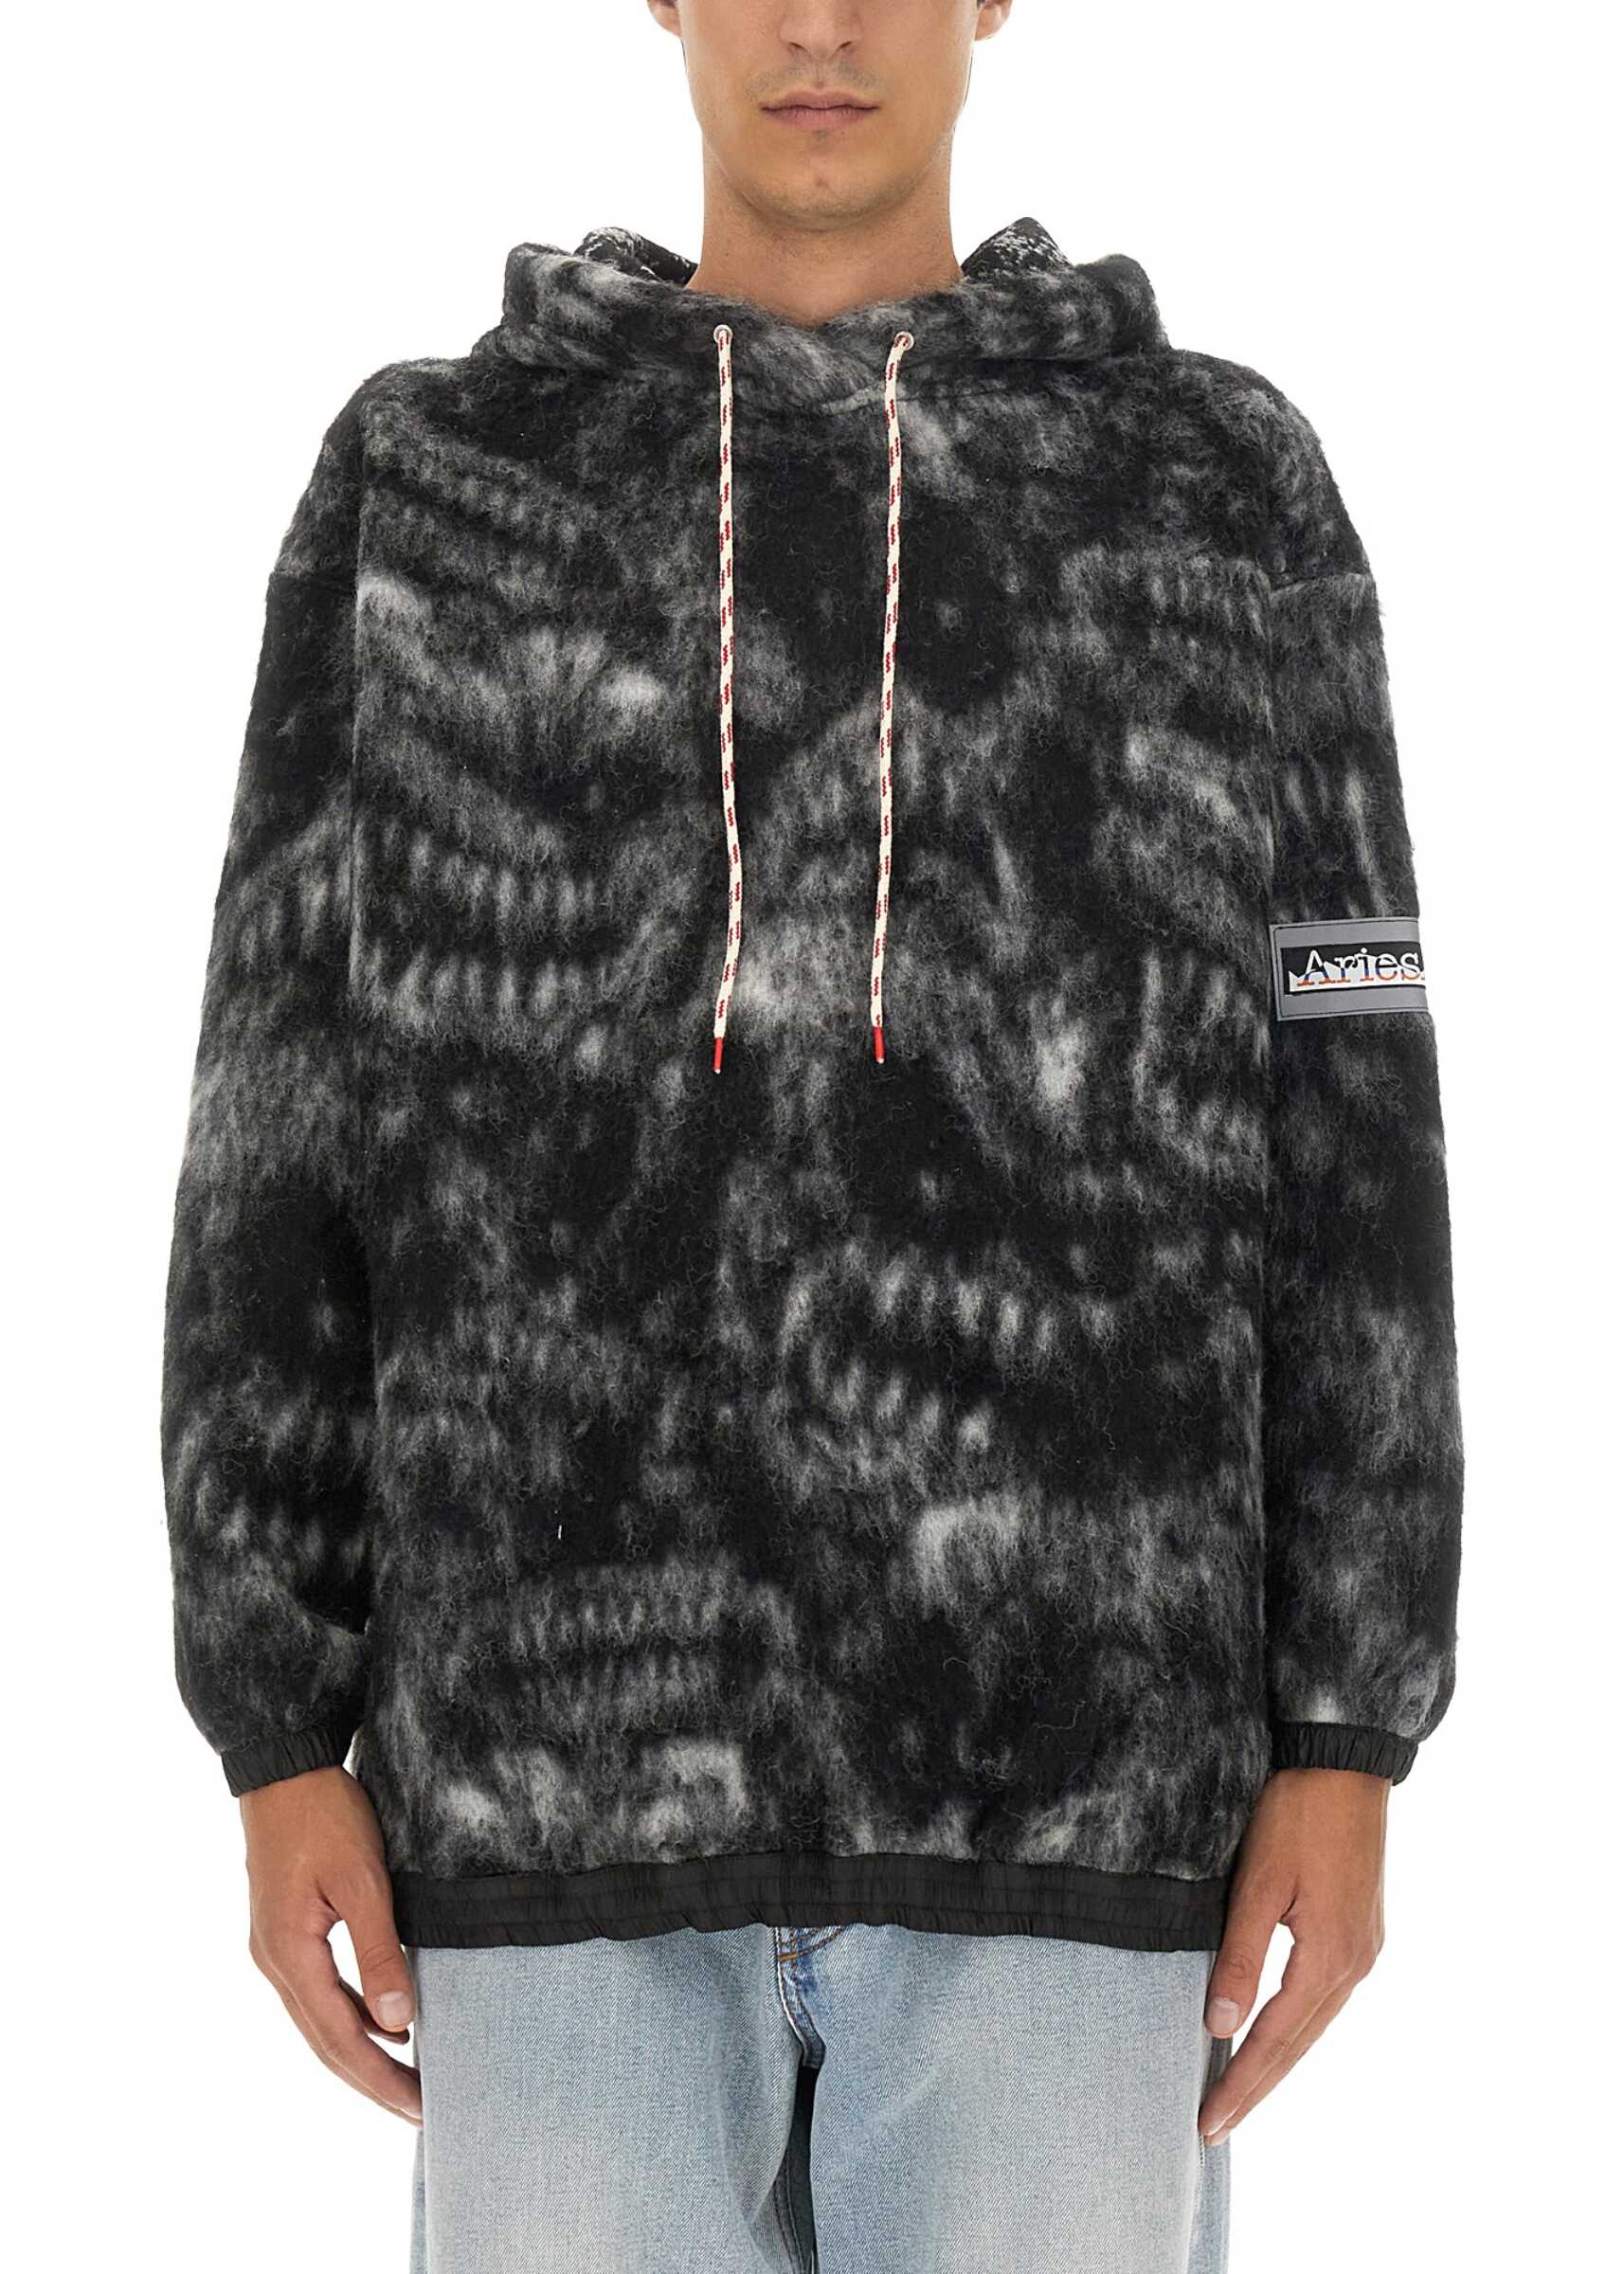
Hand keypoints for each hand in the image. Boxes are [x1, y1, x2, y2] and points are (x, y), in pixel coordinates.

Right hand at [242, 1765, 421, 2124]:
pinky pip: (320, 1991)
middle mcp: (275, 1961)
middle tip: (420, 2111)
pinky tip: (384, 2024)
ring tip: (408, 2081)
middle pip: (326, 2040)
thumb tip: (399, 2022)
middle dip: (372, 2080)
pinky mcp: (286, 1930)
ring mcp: (275, 1947)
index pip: (340, 2037)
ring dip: (362, 2052)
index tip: (420, 2106)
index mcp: (289, 1954)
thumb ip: (379, 1950)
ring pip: (321, 2019)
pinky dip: (352, 2016)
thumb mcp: (361, 1879)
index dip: (380, 2077)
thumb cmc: (325, 1814)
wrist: (284, 1767)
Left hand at [1197, 1766, 1387, 2145]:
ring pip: (1313, 2023)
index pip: (1274, 2040)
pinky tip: (1273, 2033)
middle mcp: (1355, 1963)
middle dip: (1256, 2087)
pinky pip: (1323, 1996)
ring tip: (1238, 2093)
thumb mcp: (1259, 1882)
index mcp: (1329, 1957)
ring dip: (1277, 2060)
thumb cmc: (1295, 1812)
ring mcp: (1363, 1946)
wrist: (1343, 1761)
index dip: (1240, 2084)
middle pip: (1299, 2043)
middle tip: (1215, 2128)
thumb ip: (1240, 1955)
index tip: (1207, 2123)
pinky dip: (1294, 2024)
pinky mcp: (1360, 1927)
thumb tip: (1220, 2026)